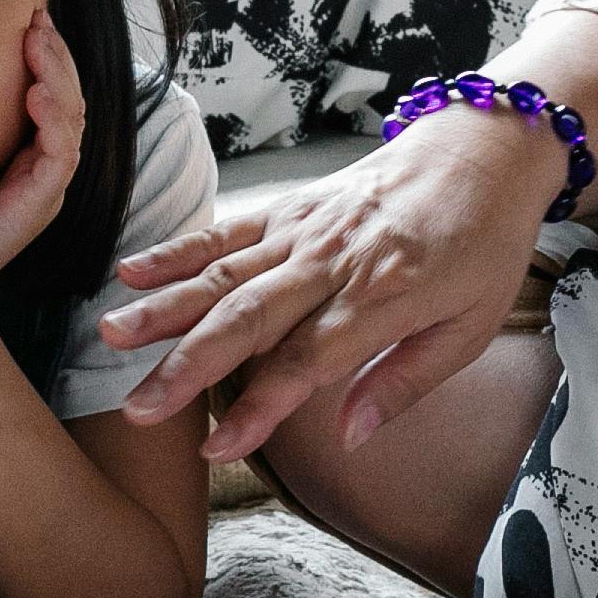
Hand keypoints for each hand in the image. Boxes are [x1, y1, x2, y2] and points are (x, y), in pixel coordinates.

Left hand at [0, 14, 81, 333]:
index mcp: (20, 157)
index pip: (47, 93)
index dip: (41, 54)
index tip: (23, 16)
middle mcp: (40, 169)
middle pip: (68, 97)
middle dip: (56, 53)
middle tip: (37, 15)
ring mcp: (44, 188)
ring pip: (72, 117)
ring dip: (59, 74)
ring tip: (39, 39)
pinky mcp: (37, 205)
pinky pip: (61, 153)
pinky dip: (54, 118)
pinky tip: (35, 91)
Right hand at [98, 102, 572, 460]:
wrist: (482, 150)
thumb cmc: (483, 243)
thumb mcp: (471, 326)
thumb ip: (404, 383)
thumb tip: (351, 436)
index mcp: (382, 296)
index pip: (305, 362)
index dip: (259, 407)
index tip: (217, 447)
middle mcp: (333, 261)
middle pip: (248, 319)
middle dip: (187, 366)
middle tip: (140, 408)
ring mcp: (305, 230)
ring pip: (224, 273)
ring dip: (165, 307)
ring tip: (114, 338)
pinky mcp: (291, 207)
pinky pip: (227, 230)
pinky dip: (178, 250)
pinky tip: (132, 271)